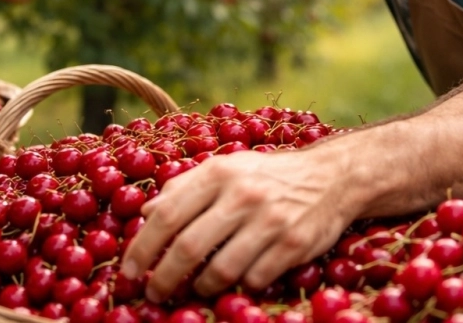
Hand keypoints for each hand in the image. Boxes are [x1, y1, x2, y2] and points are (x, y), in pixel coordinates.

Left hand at [120, 148, 357, 301]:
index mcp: (219, 173)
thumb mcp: (226, 169)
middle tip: (153, 294)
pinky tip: (237, 280)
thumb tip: (146, 211)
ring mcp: (270, 221)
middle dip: (164, 278)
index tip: (130, 271)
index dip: (142, 247)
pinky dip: (240, 286)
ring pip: (220, 270)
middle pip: (188, 247)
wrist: (332, 177)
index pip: (167, 214)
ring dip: (201, 287)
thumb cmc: (269, 176)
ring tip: (196, 288)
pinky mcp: (294, 245)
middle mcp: (243, 195)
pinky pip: (254, 279)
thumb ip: (184, 187)